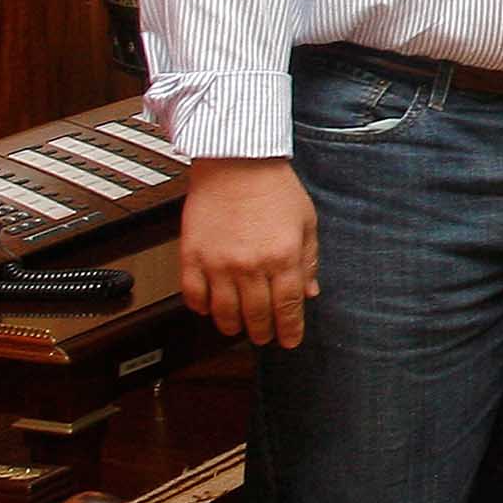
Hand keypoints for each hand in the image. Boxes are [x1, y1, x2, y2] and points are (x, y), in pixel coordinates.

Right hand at [179, 157, 319, 348]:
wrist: (236, 162)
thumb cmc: (274, 187)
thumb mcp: (306, 223)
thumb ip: (309, 260)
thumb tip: (310, 292)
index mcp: (283, 257)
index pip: (288, 308)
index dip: (289, 330)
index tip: (290, 340)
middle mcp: (250, 265)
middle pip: (256, 315)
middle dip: (263, 333)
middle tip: (264, 337)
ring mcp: (218, 263)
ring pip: (224, 313)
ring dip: (232, 327)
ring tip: (238, 328)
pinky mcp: (192, 256)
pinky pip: (193, 295)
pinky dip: (201, 308)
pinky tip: (210, 309)